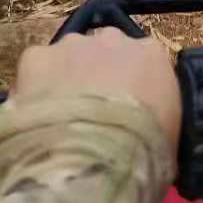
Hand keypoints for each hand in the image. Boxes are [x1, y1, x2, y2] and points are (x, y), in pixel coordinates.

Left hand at [15, 29, 181, 149]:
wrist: (91, 163)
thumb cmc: (143, 154)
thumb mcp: (168, 137)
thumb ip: (158, 117)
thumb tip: (146, 128)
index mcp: (152, 55)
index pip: (143, 61)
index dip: (132, 85)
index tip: (125, 110)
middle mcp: (112, 39)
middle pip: (104, 52)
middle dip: (97, 76)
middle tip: (91, 114)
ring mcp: (71, 45)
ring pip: (68, 57)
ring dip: (65, 80)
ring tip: (59, 120)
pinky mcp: (35, 57)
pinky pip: (35, 70)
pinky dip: (34, 89)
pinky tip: (34, 118)